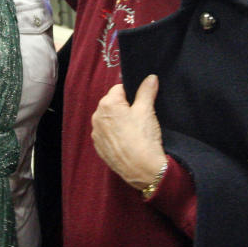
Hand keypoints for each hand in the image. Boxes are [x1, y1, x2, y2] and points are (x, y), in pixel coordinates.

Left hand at [91, 75, 167, 189]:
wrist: (142, 169)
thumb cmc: (143, 137)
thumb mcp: (147, 110)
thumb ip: (147, 91)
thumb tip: (150, 77)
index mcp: (107, 104)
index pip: (119, 89)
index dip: (132, 95)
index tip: (142, 104)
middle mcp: (97, 117)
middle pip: (113, 104)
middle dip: (125, 108)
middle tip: (140, 118)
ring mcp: (97, 133)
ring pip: (109, 120)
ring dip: (119, 121)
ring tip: (135, 131)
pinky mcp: (99, 147)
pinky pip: (107, 134)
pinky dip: (116, 135)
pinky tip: (128, 141)